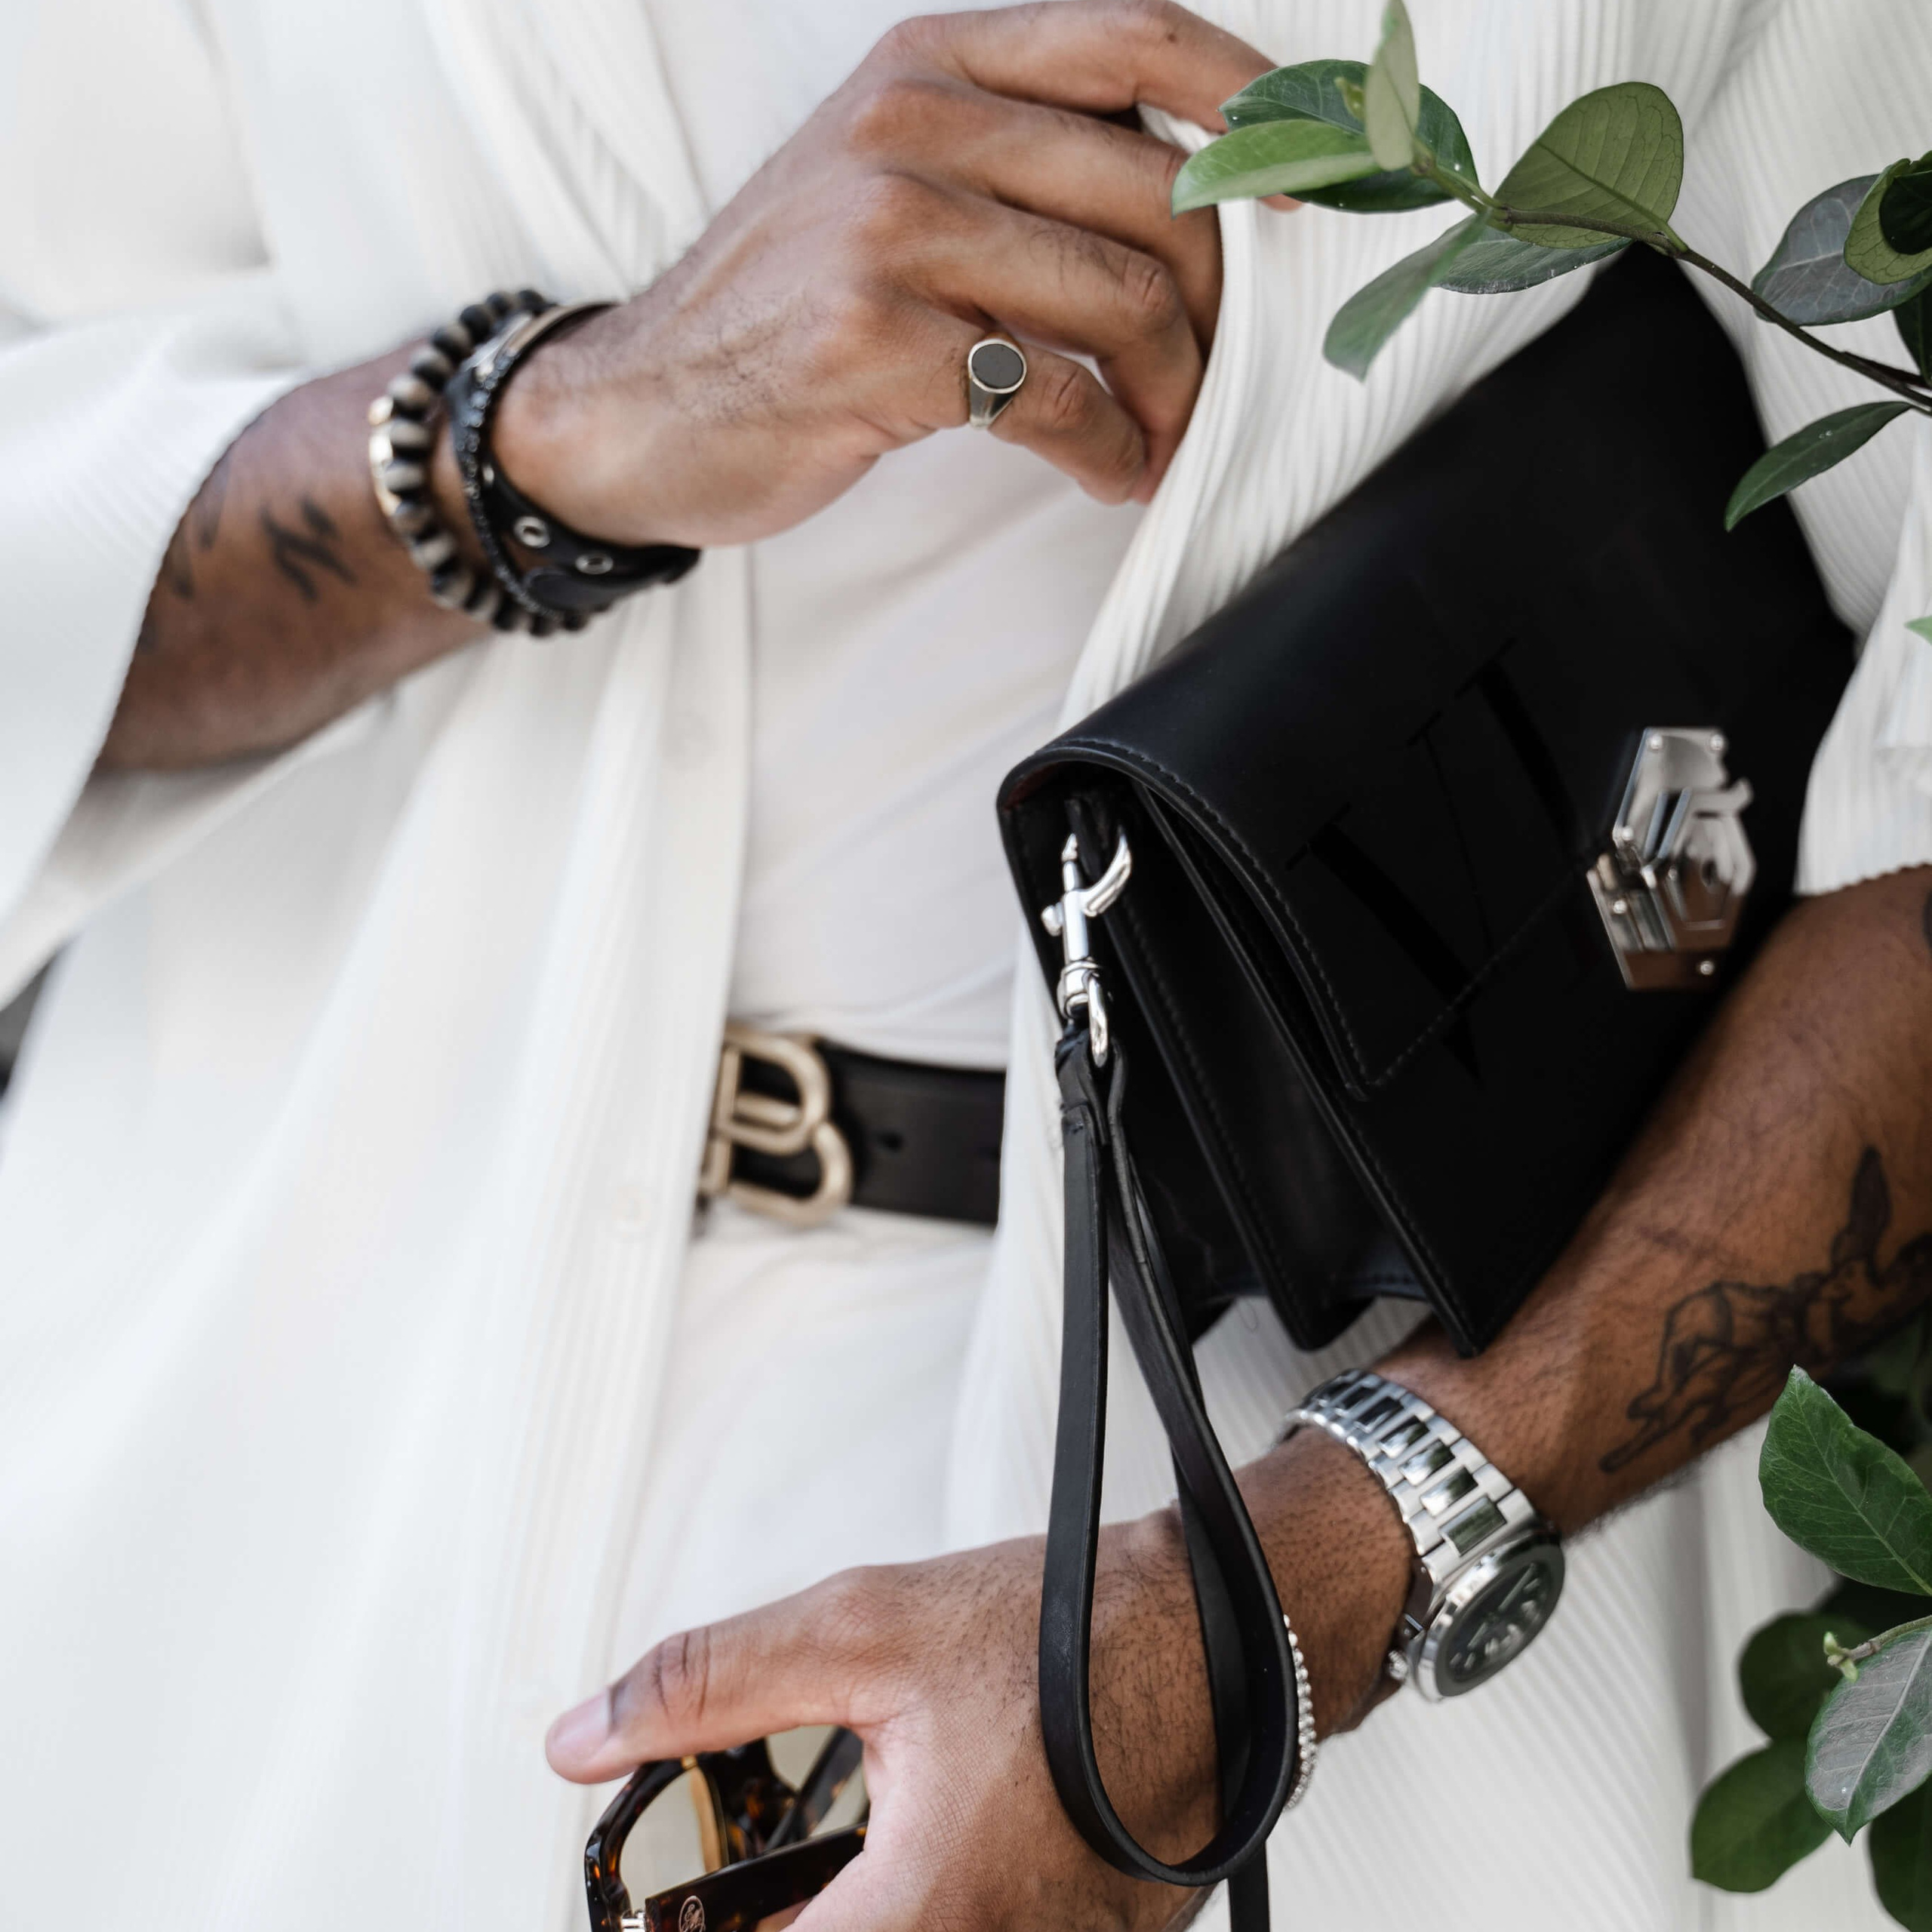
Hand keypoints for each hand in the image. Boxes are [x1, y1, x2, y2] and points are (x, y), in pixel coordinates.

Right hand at [490, 0, 1277, 547]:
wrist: (640, 404)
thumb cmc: (784, 306)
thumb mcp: (886, 182)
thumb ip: (1014, 163)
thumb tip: (1191, 206)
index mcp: (931, 61)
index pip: (1135, 38)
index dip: (1250, 107)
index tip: (1308, 190)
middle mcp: (912, 120)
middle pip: (1157, 194)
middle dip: (1218, 310)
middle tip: (1214, 380)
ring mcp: (888, 226)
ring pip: (1124, 299)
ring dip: (1173, 395)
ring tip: (1160, 440)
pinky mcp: (874, 338)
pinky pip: (1058, 394)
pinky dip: (1109, 448)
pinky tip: (1107, 471)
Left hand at [545, 1434, 1409, 1931]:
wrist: (1224, 1634)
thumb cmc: (1074, 1634)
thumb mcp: (861, 1630)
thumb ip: (707, 1687)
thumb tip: (586, 1736)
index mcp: (920, 1920)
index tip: (653, 1911)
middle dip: (758, 1924)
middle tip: (728, 1878)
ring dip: (837, 1917)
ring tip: (814, 1858)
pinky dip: (908, 1914)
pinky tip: (897, 1858)